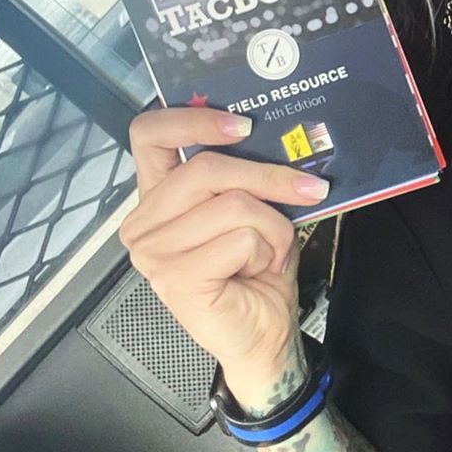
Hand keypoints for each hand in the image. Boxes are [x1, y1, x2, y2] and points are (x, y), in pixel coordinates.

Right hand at [120, 106, 329, 384]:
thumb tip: (279, 137)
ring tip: (275, 245)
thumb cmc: (256, 268)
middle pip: (204, 168)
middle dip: (267, 175)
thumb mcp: (254, 207)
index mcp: (157, 196)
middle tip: (306, 188)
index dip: (193, 119)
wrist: (265, 332)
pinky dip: (268, 248)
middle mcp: (145, 223)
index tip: (242, 124)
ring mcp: (154, 253)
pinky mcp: (176, 279)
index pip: (149, 134)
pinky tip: (263, 267)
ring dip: (273, 223)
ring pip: (232, 204)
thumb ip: (246, 172)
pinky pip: (240, 238)